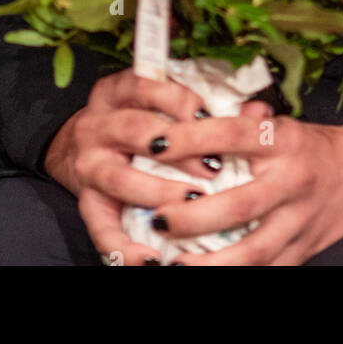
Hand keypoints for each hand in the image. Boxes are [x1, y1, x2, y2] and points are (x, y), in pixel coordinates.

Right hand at [42, 67, 272, 265]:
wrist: (84, 148)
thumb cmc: (140, 122)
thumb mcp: (162, 102)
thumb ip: (206, 105)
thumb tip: (259, 111)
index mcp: (116, 92)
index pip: (145, 84)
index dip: (179, 100)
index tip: (209, 116)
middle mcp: (96, 125)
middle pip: (133, 129)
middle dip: (176, 147)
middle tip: (213, 167)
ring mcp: (87, 166)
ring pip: (119, 178)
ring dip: (158, 192)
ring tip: (193, 204)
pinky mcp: (87, 204)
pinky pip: (101, 229)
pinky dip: (126, 248)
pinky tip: (153, 258)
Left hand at [117, 111, 342, 265]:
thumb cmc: (311, 145)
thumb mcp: (282, 122)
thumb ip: (242, 121)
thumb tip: (195, 114)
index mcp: (283, 140)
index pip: (232, 135)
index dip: (192, 138)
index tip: (156, 144)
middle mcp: (292, 180)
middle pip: (241, 204)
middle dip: (194, 216)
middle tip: (158, 217)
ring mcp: (300, 221)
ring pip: (254, 250)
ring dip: (211, 262)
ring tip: (174, 262)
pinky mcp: (304, 250)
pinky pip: (269, 270)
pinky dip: (238, 275)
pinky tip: (206, 273)